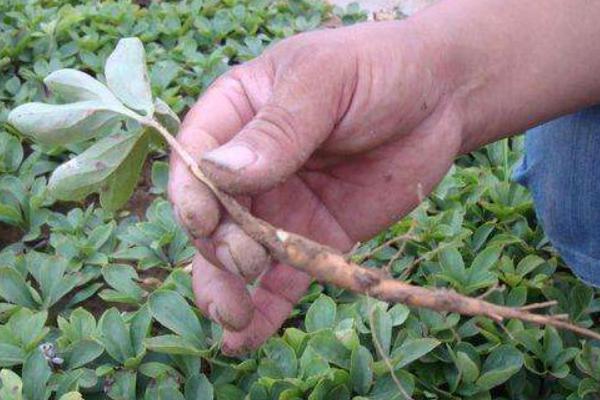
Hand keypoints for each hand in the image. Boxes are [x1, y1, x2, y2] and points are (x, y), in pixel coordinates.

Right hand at [168, 20, 462, 353]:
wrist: (441, 98)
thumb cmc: (378, 69)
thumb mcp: (324, 82)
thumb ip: (276, 130)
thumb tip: (219, 173)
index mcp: (236, 113)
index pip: (194, 159)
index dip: (192, 194)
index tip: (205, 220)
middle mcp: (250, 164)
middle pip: (213, 216)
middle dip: (218, 247)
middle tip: (246, 263)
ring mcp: (282, 204)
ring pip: (240, 254)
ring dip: (229, 290)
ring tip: (233, 321)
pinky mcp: (318, 234)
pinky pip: (286, 276)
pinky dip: (267, 306)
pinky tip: (250, 335)